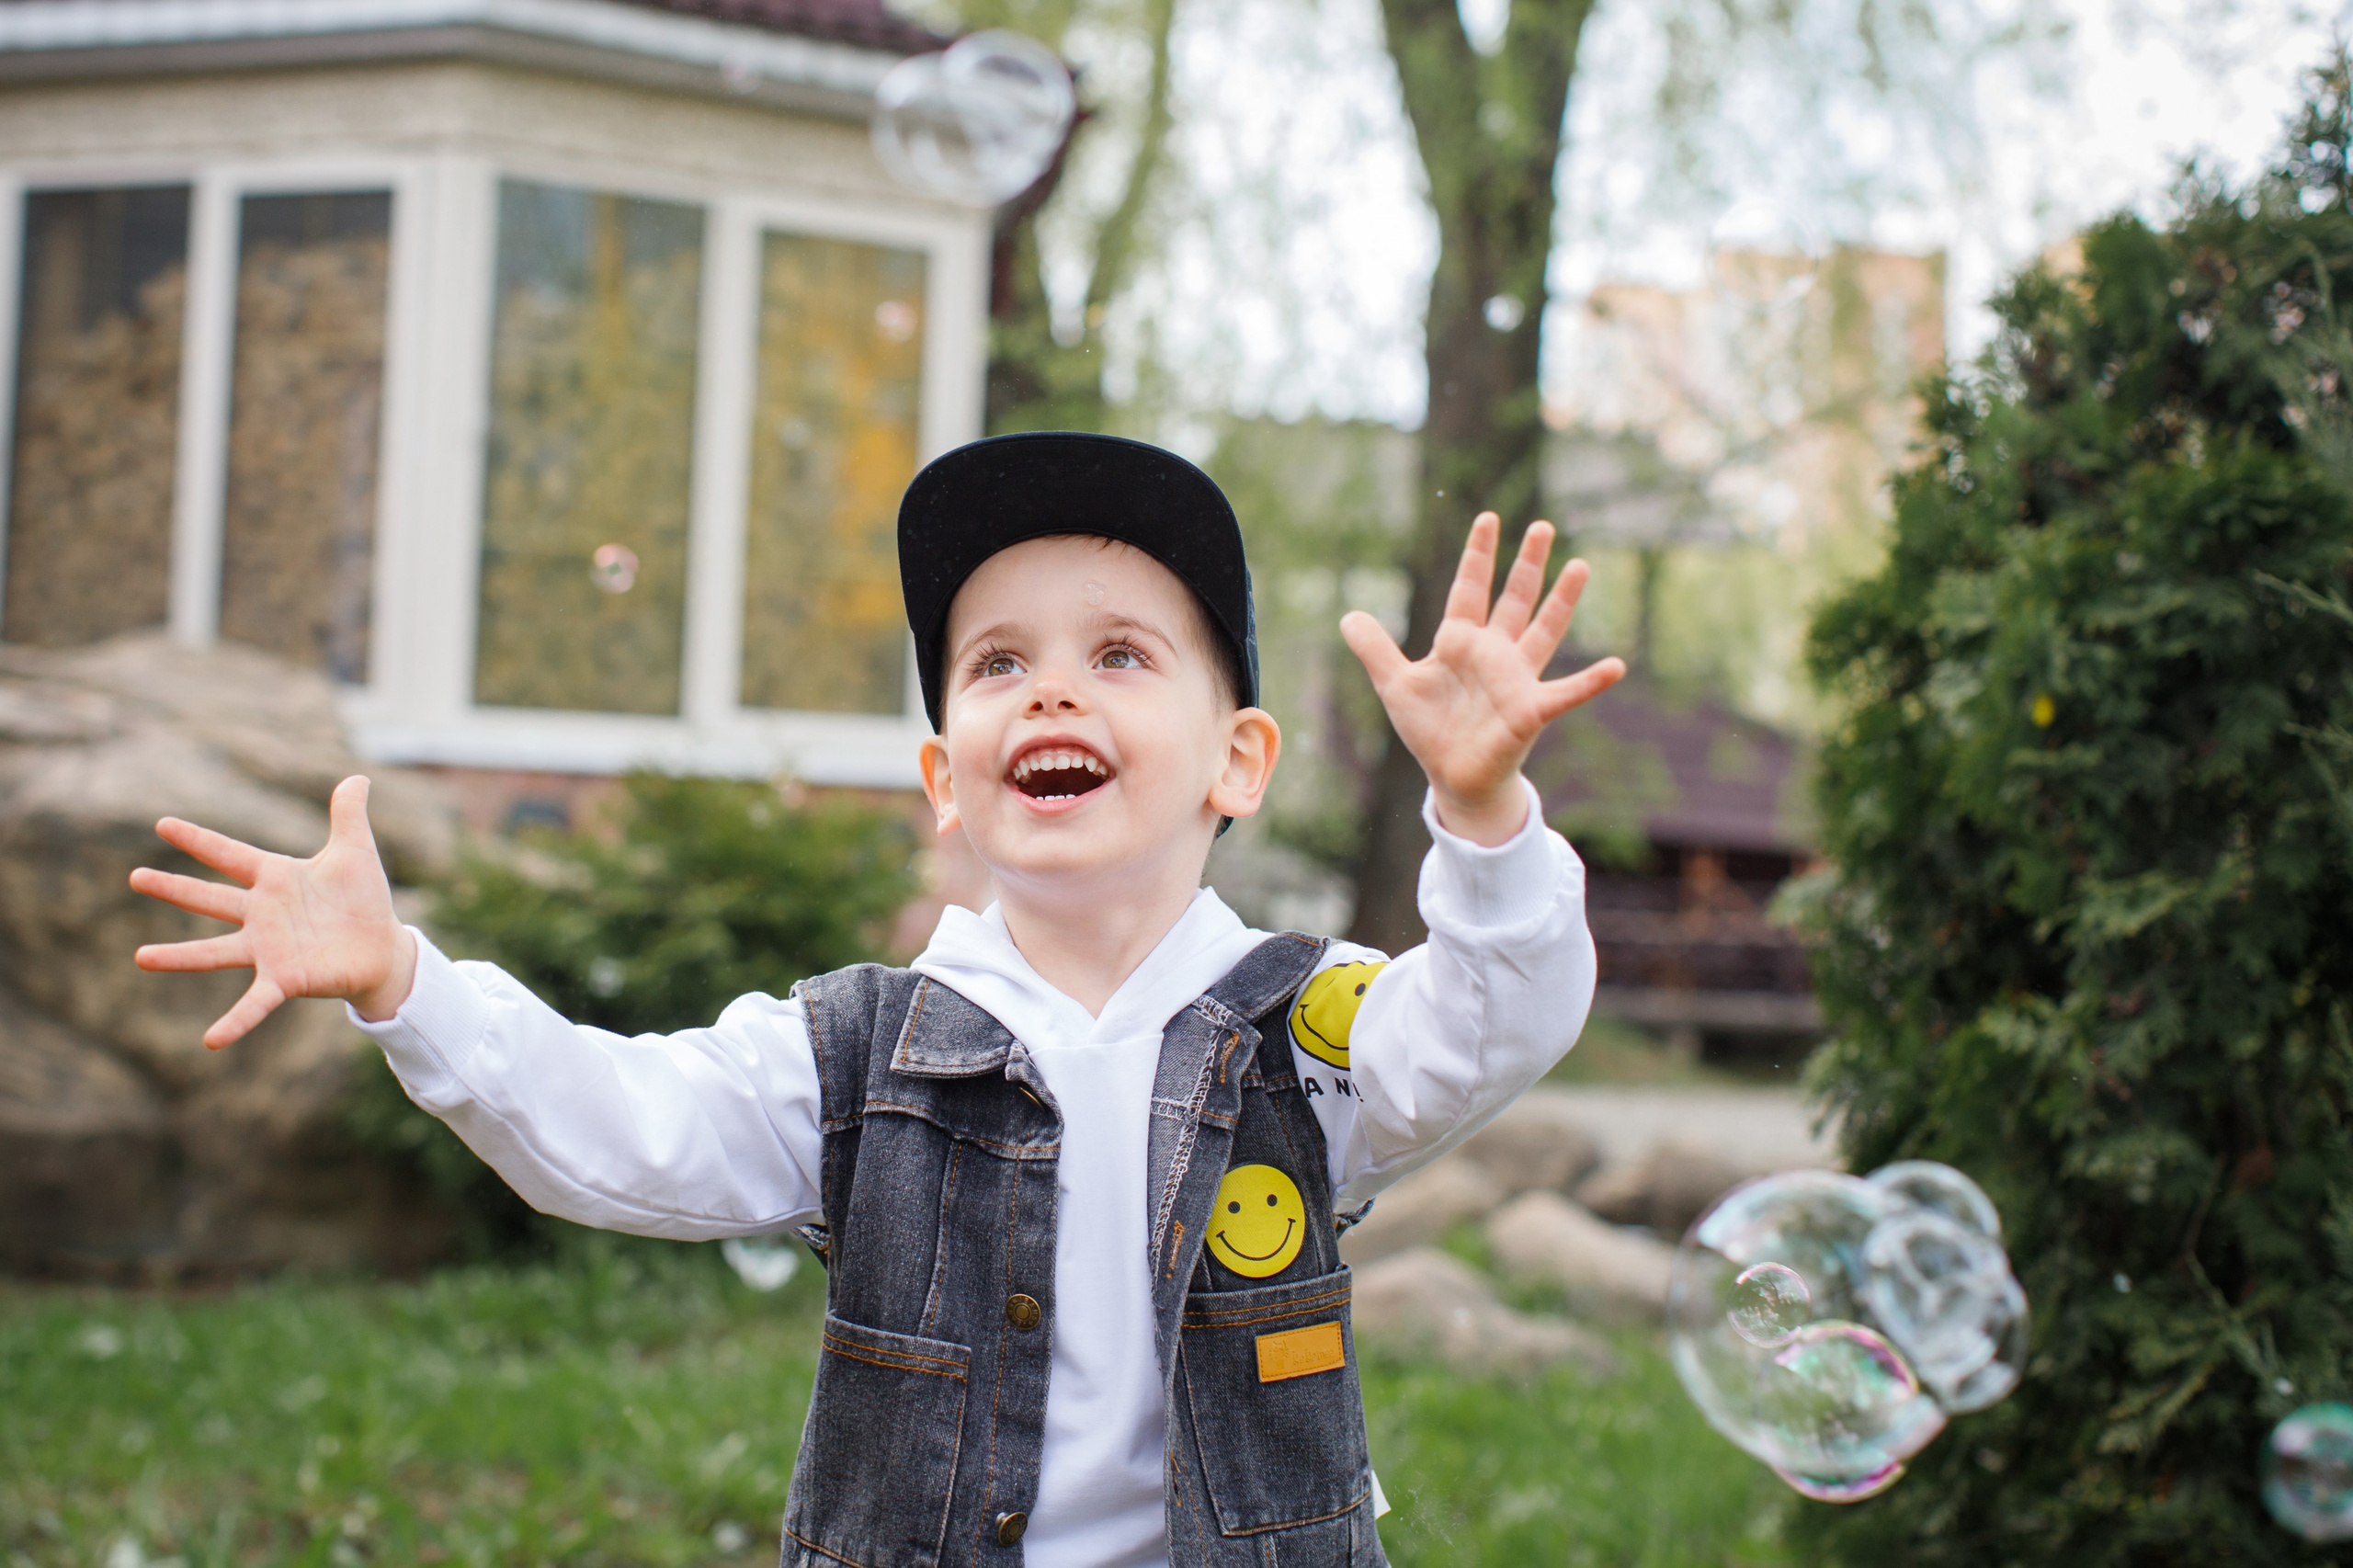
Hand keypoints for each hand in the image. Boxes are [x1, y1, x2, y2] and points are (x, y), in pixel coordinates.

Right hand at [129, 775, 416, 1047]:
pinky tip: (210, 1040)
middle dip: (174, 888)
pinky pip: (254, 1003)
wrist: (383, 947)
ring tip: (141, 958)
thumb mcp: (356, 852)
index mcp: (276, 879)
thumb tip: (358, 776)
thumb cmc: (364, 900)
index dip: (198, 840)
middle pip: (210, 898)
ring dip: (179, 957)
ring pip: (216, 951)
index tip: (162, 824)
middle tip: (134, 876)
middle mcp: (263, 914)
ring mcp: (269, 948)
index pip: (229, 854)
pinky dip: (234, 1021)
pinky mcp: (285, 979)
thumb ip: (349, 815)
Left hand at [1342, 512, 1625, 845]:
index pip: (1470, 588)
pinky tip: (1616, 666)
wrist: (1453, 776)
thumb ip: (1375, 649)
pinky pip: (1566, 693)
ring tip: (1581, 566)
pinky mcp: (1530, 711)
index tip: (1489, 518)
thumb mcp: (1394, 684)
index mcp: (1461, 641)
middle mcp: (1494, 653)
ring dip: (1562, 601)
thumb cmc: (1430, 729)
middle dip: (1527, 563)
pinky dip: (1591, 682)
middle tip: (1542, 525)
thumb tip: (1348, 616)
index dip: (1478, 555)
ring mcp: (1516, 679)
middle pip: (1514, 599)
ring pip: (1543, 631)